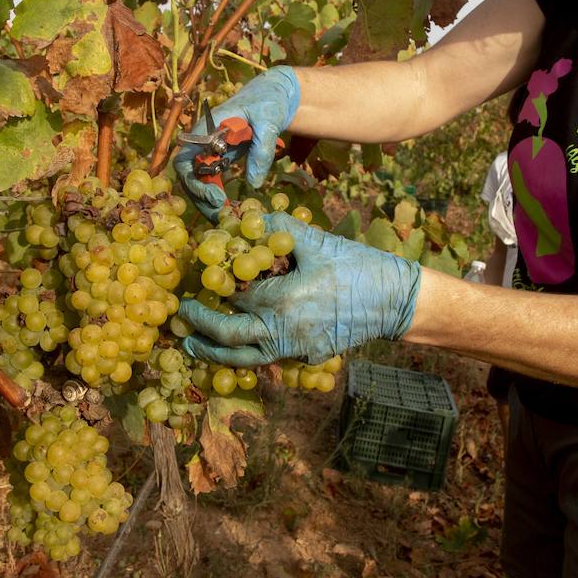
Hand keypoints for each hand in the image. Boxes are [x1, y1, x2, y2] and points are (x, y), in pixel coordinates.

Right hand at [173, 66, 299, 220]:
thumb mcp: (269, 121)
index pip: (186, 158)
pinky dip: (217, 195)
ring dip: (206, 200)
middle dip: (200, 197)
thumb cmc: (268, 101)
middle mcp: (202, 140)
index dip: (195, 180)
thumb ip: (262, 150)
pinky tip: (229, 209)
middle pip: (188, 174)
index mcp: (207, 127)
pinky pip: (212, 180)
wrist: (273, 94)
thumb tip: (253, 184)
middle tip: (220, 214)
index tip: (216, 195)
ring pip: (197, 180)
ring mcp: (209, 150)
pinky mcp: (220, 158)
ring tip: (224, 218)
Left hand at [179, 212, 420, 365]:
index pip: (235, 295)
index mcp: (282, 300)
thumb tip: (246, 217)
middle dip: (203, 327)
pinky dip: (247, 356)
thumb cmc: (357, 267)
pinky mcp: (309, 358)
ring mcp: (297, 350)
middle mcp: (285, 332)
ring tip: (194, 346)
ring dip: (217, 352)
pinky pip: (270, 360)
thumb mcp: (316, 241)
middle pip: (231, 335)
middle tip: (182, 318)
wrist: (395, 300)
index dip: (214, 285)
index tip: (198, 280)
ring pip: (247, 358)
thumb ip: (276, 228)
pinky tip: (235, 349)